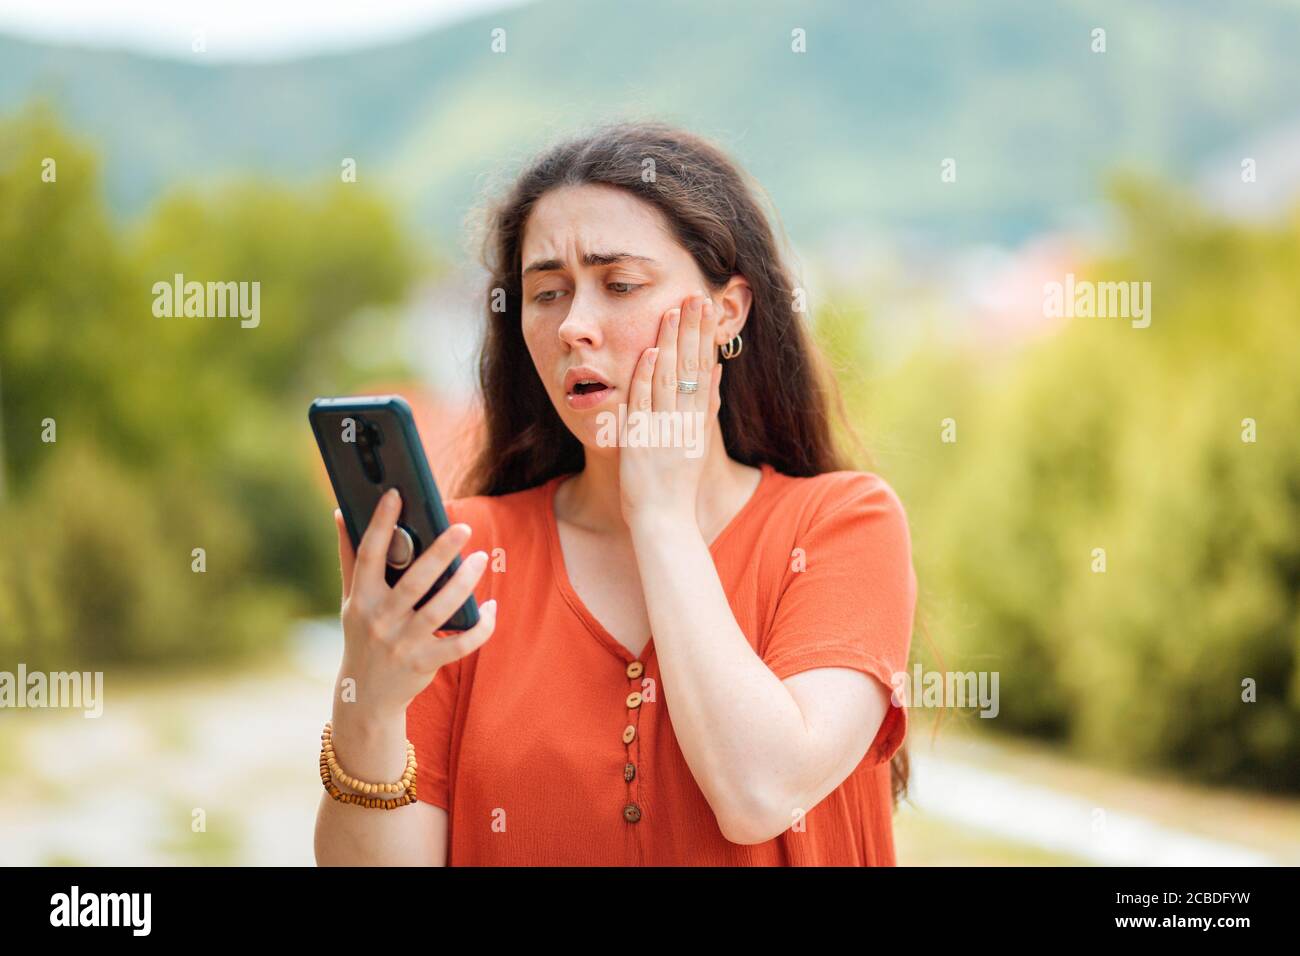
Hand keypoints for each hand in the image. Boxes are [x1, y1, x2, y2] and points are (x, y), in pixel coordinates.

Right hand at [331, 489, 495, 722]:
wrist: (365, 696)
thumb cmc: (362, 635)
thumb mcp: (350, 600)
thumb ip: (350, 558)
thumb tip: (341, 513)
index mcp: (361, 598)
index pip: (368, 554)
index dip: (380, 523)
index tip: (396, 494)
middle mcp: (380, 619)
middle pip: (414, 581)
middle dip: (439, 553)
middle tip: (463, 529)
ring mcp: (402, 643)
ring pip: (439, 609)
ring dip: (464, 584)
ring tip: (481, 559)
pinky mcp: (424, 663)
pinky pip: (459, 644)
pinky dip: (480, 627)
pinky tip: (491, 608)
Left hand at [618, 289, 723, 527]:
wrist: (665, 522)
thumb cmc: (678, 487)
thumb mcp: (699, 442)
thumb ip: (706, 407)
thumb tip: (716, 372)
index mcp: (699, 420)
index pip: (704, 369)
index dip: (704, 336)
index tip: (705, 306)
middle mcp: (685, 422)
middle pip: (690, 368)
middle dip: (692, 330)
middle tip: (694, 296)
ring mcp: (664, 430)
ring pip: (668, 379)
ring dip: (670, 344)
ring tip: (673, 312)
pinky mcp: (642, 440)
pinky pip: (645, 404)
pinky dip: (647, 378)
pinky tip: (650, 353)